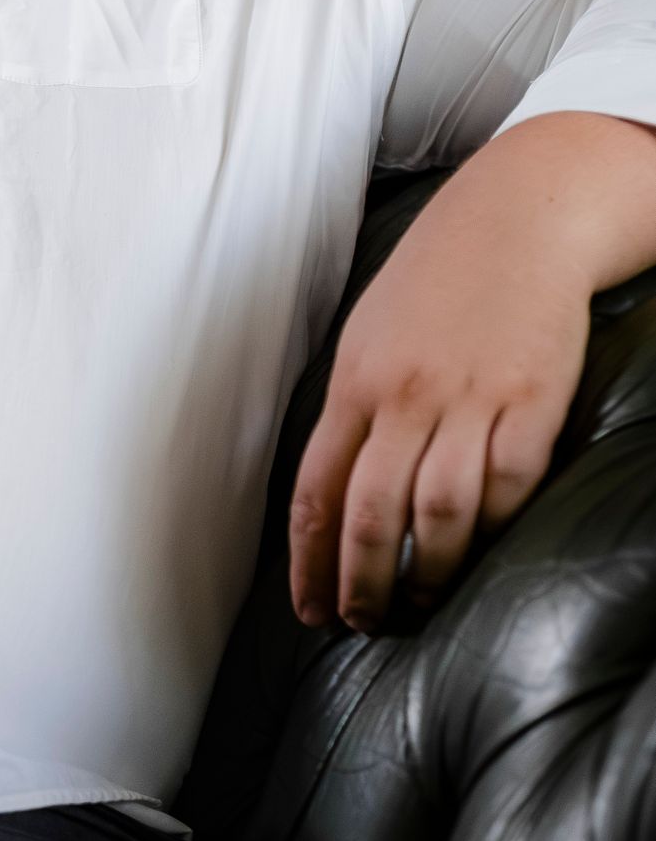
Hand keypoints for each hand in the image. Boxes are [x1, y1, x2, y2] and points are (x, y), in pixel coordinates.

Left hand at [288, 200, 592, 633]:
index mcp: (355, 381)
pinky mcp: (532, 402)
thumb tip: (332, 481)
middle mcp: (405, 396)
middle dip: (360, 583)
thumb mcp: (370, 332)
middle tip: (363, 623)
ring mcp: (471, 399)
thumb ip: (354, 405)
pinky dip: (492, 530)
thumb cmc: (438, 277)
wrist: (519, 217)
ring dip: (425, 574)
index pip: (315, 490)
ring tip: (420, 602)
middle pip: (369, 514)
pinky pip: (509, 486)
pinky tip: (479, 553)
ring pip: (437, 514)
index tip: (309, 608)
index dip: (307, 561)